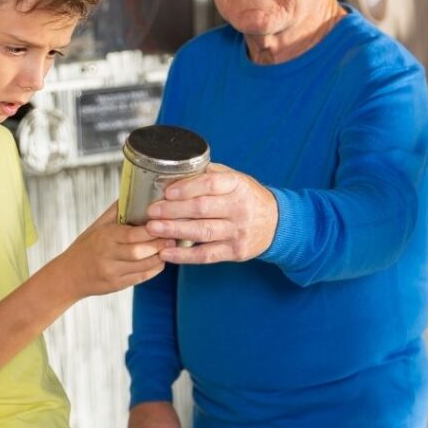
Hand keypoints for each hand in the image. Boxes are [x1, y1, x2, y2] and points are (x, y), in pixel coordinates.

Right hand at [65, 201, 173, 297]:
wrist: (68, 276)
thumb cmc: (86, 246)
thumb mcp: (97, 226)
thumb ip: (116, 210)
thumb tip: (134, 190)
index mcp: (104, 237)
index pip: (131, 234)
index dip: (150, 230)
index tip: (165, 222)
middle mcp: (108, 256)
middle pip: (138, 251)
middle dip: (158, 244)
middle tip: (174, 235)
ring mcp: (113, 272)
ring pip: (143, 266)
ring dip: (160, 256)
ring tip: (171, 246)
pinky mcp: (117, 285)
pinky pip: (141, 277)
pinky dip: (155, 268)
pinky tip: (162, 259)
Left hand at [144, 163, 277, 264]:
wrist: (276, 223)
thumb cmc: (248, 197)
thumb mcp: (236, 178)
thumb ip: (210, 175)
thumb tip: (177, 171)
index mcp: (238, 185)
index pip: (210, 184)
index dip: (187, 188)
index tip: (167, 192)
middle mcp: (239, 208)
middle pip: (202, 209)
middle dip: (173, 210)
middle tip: (151, 211)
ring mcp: (237, 231)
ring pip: (202, 232)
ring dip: (174, 231)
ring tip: (153, 229)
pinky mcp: (235, 251)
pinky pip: (206, 255)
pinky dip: (184, 256)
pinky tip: (166, 253)